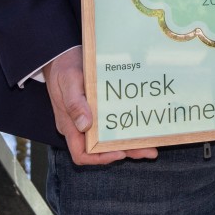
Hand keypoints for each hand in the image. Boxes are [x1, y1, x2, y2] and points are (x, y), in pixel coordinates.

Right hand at [44, 47, 157, 165]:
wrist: (62, 56)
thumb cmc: (64, 68)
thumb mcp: (69, 82)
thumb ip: (75, 103)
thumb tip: (85, 125)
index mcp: (70, 125)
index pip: (81, 154)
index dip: (99, 158)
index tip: (119, 153)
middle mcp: (80, 127)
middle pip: (102, 149)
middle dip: (125, 152)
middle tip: (150, 152)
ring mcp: (90, 119)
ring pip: (110, 139)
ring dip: (130, 143)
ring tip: (152, 146)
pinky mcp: (98, 110)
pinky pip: (112, 124)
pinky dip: (126, 128)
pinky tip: (142, 127)